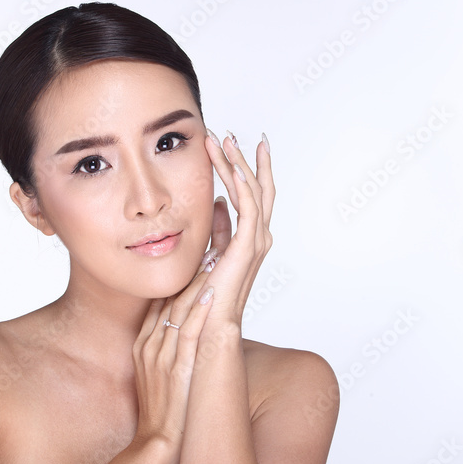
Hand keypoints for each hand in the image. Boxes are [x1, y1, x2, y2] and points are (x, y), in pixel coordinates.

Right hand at [130, 264, 214, 450]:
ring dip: (197, 282)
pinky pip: (187, 332)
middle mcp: (149, 345)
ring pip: (178, 310)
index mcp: (143, 345)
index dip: (176, 280)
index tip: (194, 259)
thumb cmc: (162, 414)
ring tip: (214, 258)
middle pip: (168, 300)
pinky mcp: (175, 368)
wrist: (155, 446)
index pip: (159, 303)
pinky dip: (199, 310)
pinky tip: (211, 292)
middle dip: (188, 273)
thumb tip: (179, 334)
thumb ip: (164, 351)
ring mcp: (160, 356)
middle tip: (207, 247)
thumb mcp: (157, 375)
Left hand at [196, 129, 275, 326]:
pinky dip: (243, 186)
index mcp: (248, 240)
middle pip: (258, 189)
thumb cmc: (205, 301)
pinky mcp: (247, 248)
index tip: (237, 144)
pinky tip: (233, 168)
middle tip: (232, 133)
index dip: (244, 169)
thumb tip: (219, 204)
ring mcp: (255, 243)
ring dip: (239, 164)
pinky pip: (248, 210)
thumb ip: (217, 230)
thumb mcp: (209, 254)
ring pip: (252, 193)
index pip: (252, 196)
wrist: (207, 329)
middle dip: (246, 159)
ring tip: (226, 140)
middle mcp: (257, 239)